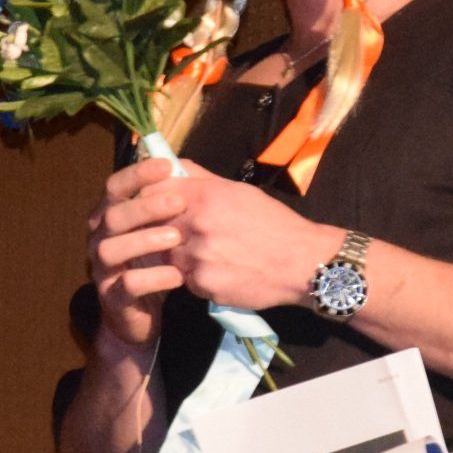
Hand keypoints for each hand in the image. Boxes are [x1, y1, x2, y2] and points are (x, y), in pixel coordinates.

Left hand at [88, 157, 339, 331]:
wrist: (303, 263)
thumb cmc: (273, 223)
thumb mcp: (239, 191)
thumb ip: (200, 178)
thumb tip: (172, 165)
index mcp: (203, 196)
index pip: (151, 194)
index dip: (149, 201)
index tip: (155, 208)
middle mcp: (195, 225)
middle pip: (155, 227)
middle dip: (162, 232)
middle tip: (180, 236)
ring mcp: (197, 258)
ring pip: (168, 257)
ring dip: (179, 257)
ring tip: (208, 255)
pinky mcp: (204, 286)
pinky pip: (186, 281)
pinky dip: (196, 279)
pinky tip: (219, 272)